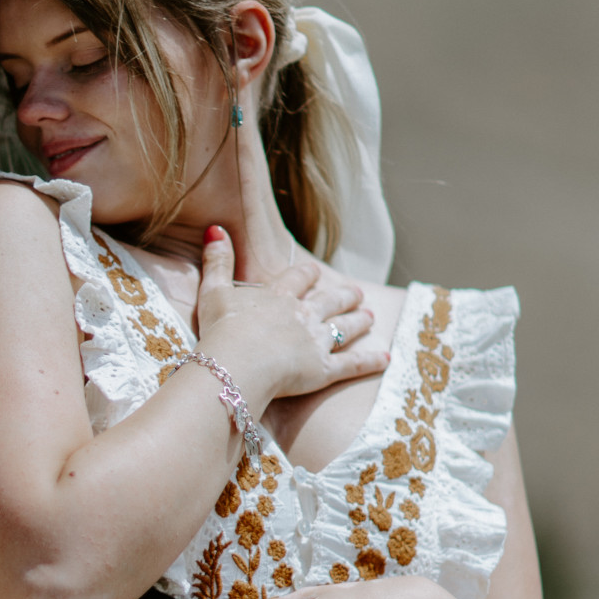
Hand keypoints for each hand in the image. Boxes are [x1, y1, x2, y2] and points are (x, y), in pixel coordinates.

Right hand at [194, 227, 386, 413]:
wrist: (237, 362)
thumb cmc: (221, 329)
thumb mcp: (213, 291)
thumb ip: (217, 261)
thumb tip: (216, 229)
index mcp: (279, 296)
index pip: (298, 279)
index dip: (307, 275)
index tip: (314, 272)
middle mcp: (303, 314)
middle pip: (330, 300)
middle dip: (344, 296)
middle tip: (355, 293)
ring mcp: (317, 341)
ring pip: (345, 327)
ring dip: (359, 320)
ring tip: (370, 317)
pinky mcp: (324, 369)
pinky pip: (353, 364)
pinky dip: (370, 361)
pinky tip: (385, 359)